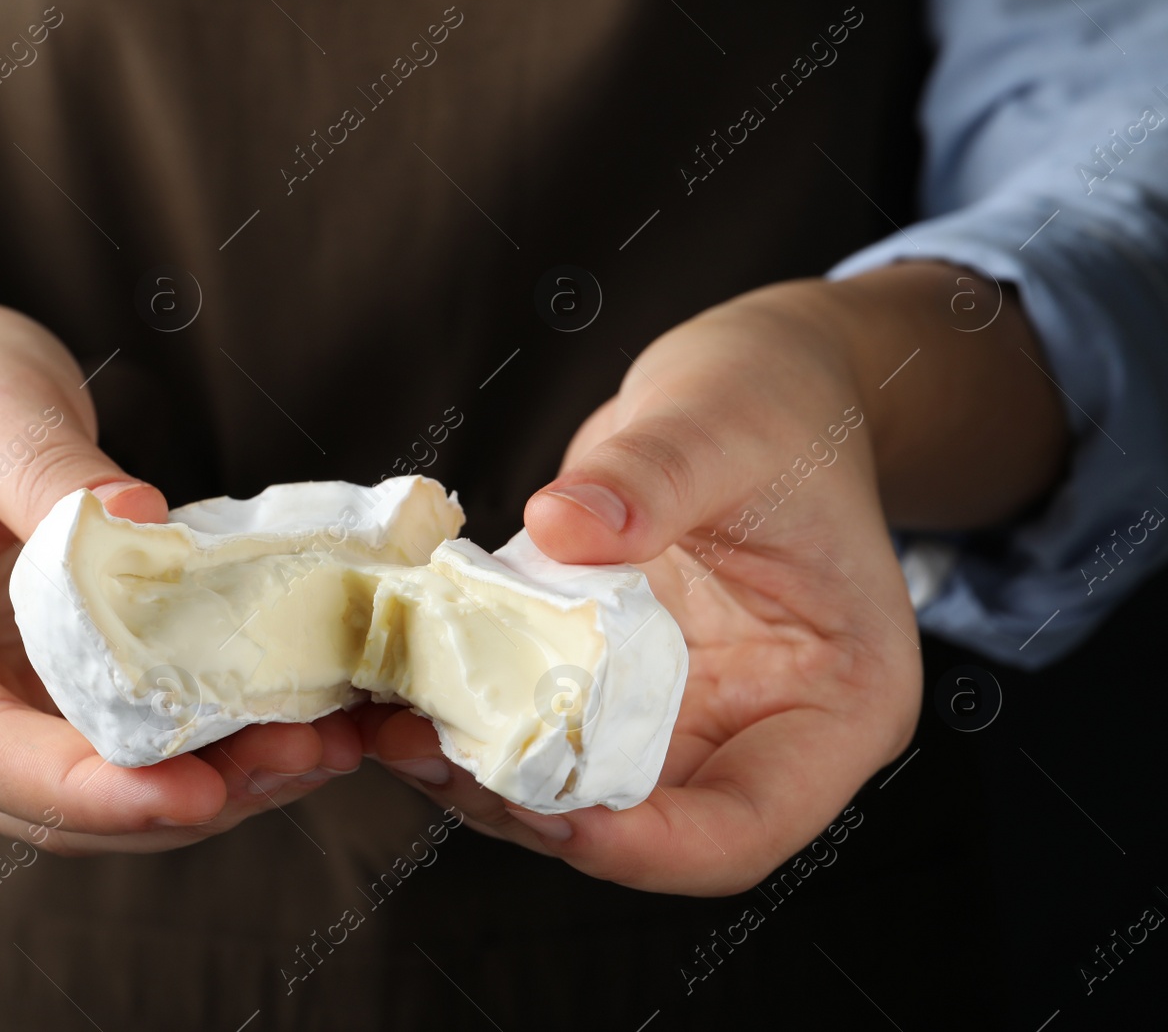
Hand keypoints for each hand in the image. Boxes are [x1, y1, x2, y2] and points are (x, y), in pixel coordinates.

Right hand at [0, 243, 359, 853]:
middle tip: (299, 754)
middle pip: (47, 799)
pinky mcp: (46, 693)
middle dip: (176, 794)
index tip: (192, 792)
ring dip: (214, 781)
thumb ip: (49, 474)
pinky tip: (294, 716)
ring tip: (321, 743)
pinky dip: (209, 740)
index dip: (84, 786)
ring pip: (100, 789)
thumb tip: (146, 529)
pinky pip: (129, 741)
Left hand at [362, 263, 1065, 893]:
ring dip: (481, 774)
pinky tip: (403, 686)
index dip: (640, 844)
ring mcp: (681, 715)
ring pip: (577, 792)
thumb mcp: (726, 426)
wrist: (753, 387)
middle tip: (427, 755)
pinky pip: (541, 723)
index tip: (538, 807)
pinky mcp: (613, 684)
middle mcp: (758, 731)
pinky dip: (473, 715)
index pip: (744, 828)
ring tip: (394, 727)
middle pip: (645, 828)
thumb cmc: (776, 406)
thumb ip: (653, 476)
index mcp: (837, 705)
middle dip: (529, 812)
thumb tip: (564, 523)